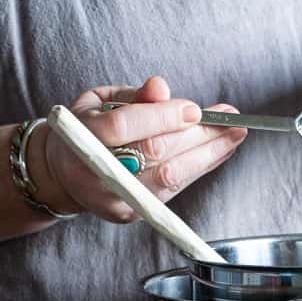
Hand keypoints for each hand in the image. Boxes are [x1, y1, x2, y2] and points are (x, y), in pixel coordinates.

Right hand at [34, 76, 246, 222]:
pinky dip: (200, 168)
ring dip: (209, 154)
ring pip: (171, 176)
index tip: (195, 109)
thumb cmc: (86, 130)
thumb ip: (132, 97)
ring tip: (236, 135)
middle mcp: (98, 174)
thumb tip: (162, 87)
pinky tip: (220, 152)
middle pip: (156, 154)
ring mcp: (117, 198)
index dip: (162, 116)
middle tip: (232, 120)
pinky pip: (175, 189)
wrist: (65, 174)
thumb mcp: (98, 101)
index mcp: (81, 138)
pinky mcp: (134, 213)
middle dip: (198, 135)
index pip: (125, 126)